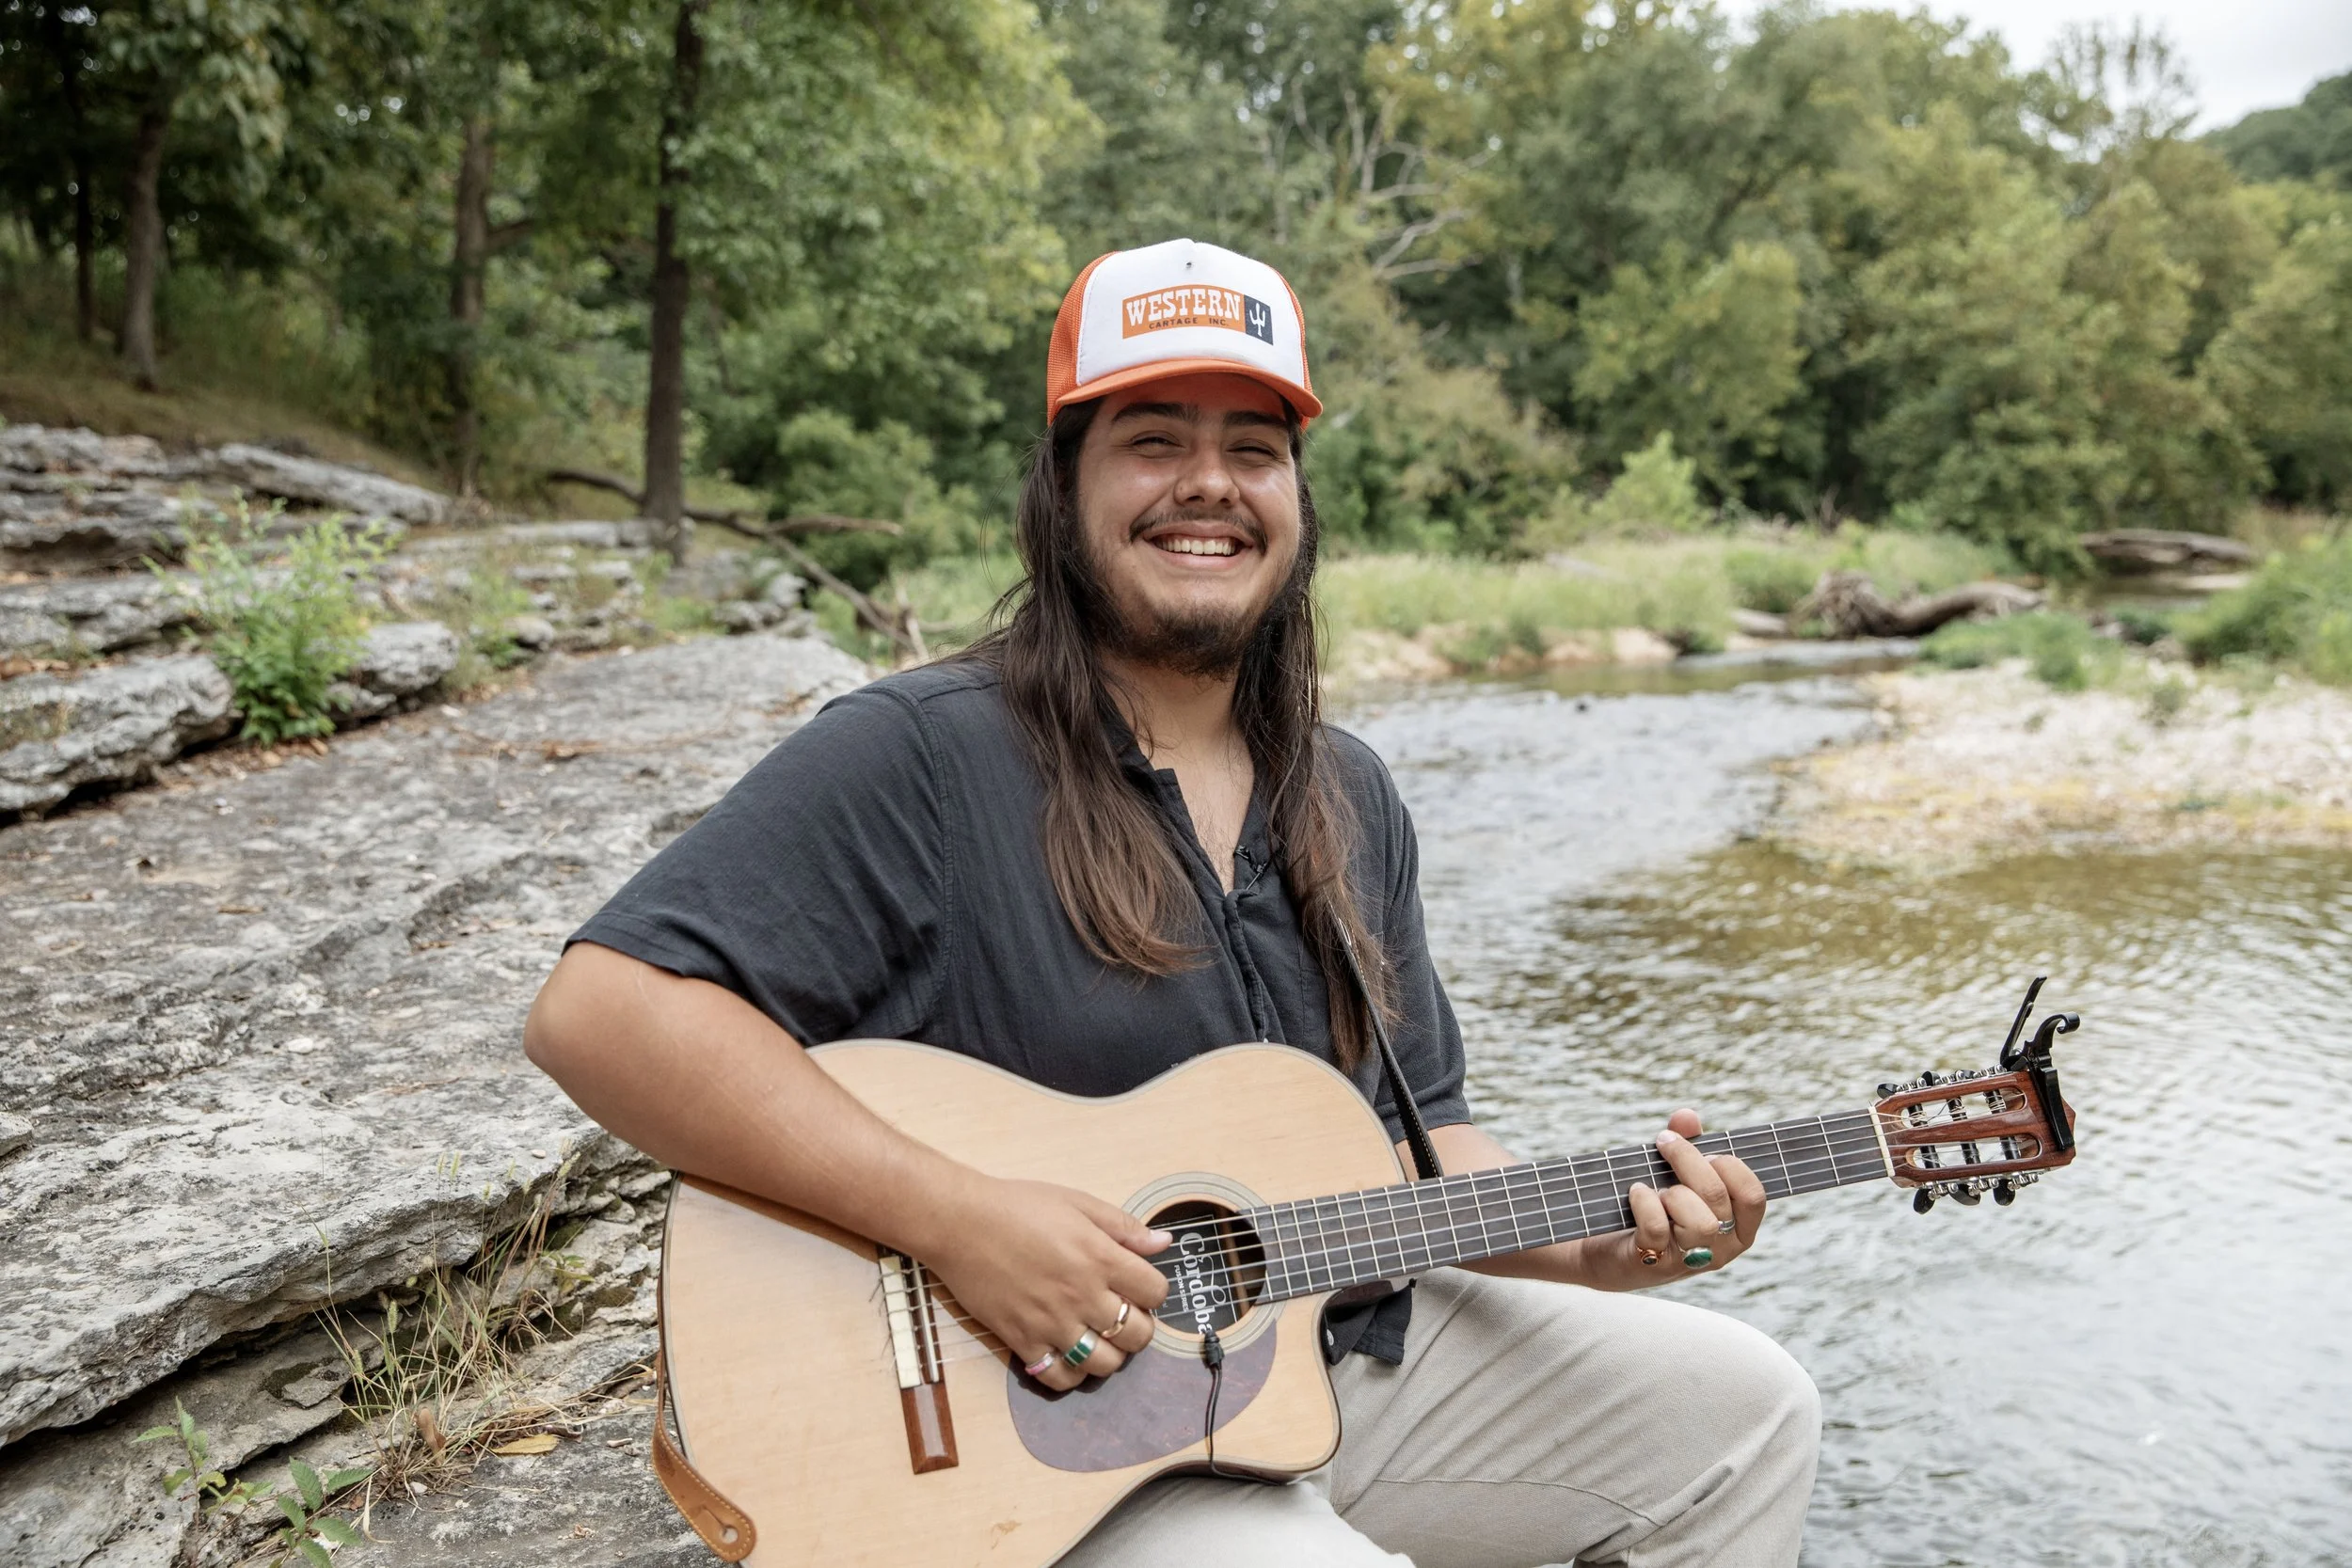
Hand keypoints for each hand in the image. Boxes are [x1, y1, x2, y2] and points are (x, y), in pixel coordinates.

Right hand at [922, 1176, 1169, 1391]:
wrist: (960, 1222)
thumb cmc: (1018, 1206)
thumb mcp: (1077, 1202)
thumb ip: (1123, 1226)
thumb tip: (1163, 1244)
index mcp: (1100, 1257)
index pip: (1155, 1292)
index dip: (1153, 1291)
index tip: (1138, 1286)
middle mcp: (1082, 1295)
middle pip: (1137, 1335)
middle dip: (1139, 1328)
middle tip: (1121, 1315)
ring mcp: (1052, 1323)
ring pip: (1104, 1365)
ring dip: (1110, 1355)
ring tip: (1097, 1337)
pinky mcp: (1022, 1341)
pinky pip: (1060, 1378)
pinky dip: (1071, 1374)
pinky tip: (1068, 1354)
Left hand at [1617, 1108, 1766, 1285]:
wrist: (1611, 1251)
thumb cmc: (1655, 1209)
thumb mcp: (1676, 1176)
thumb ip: (1688, 1146)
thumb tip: (1686, 1117)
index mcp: (1738, 1227)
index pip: (1753, 1195)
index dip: (1730, 1165)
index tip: (1706, 1152)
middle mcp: (1722, 1248)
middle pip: (1718, 1197)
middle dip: (1689, 1161)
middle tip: (1665, 1143)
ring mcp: (1691, 1261)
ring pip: (1698, 1222)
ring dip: (1673, 1193)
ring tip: (1657, 1190)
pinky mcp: (1655, 1264)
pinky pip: (1657, 1228)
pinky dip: (1645, 1203)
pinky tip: (1637, 1193)